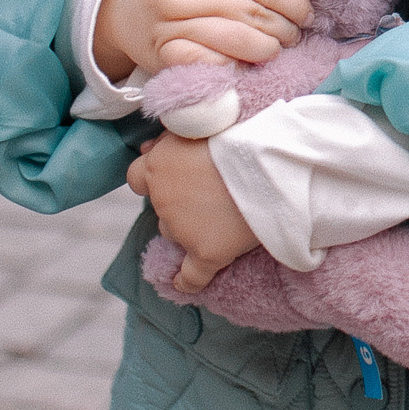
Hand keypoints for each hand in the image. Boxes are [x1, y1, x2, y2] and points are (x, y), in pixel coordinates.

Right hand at [95, 0, 309, 81]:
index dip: (293, 4)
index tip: (308, 15)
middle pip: (251, 15)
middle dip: (284, 30)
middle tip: (296, 36)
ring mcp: (172, 26)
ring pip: (232, 41)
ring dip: (264, 50)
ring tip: (276, 50)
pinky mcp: (162, 53)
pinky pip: (202, 64)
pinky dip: (229, 67)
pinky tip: (243, 66)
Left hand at [129, 133, 260, 292]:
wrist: (272, 163)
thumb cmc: (240, 136)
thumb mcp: (197, 125)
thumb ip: (170, 138)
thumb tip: (147, 149)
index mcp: (157, 165)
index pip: (137, 177)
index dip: (154, 177)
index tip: (172, 176)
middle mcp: (162, 198)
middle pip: (161, 207)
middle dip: (179, 201)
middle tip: (211, 189)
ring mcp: (182, 229)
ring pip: (175, 233)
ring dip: (190, 226)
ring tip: (223, 212)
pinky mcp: (207, 252)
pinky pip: (191, 275)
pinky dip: (186, 281)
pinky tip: (180, 284)